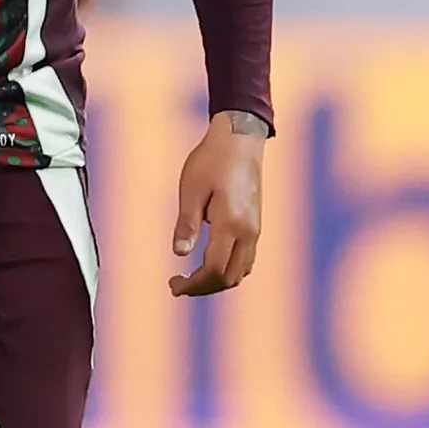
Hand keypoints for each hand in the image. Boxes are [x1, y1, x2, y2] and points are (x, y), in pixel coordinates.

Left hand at [170, 116, 268, 296]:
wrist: (240, 140)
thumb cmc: (211, 161)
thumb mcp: (191, 190)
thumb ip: (186, 224)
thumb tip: (180, 253)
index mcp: (231, 223)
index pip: (215, 269)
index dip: (194, 285)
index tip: (173, 285)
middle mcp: (249, 231)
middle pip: (230, 277)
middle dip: (203, 287)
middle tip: (177, 285)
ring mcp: (256, 229)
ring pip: (241, 271)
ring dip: (217, 281)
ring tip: (190, 278)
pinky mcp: (256, 224)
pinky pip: (246, 259)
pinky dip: (229, 269)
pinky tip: (208, 263)